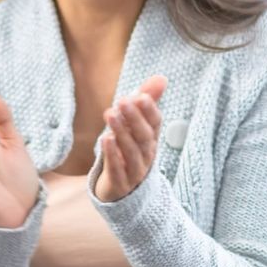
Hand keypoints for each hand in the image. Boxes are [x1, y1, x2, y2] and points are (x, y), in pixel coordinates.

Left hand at [95, 76, 166, 201]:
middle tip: (123, 100)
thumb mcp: (136, 126)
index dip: (149, 110)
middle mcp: (146, 154)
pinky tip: (105, 140)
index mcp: (151, 139)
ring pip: (131, 151)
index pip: (155, 123)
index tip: (141, 95)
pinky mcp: (120, 183)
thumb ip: (147, 101)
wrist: (120, 190)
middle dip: (135, 118)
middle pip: (144, 136)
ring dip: (122, 132)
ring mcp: (134, 171)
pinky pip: (117, 169)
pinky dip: (113, 155)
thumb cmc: (128, 151)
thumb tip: (161, 77)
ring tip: (110, 114)